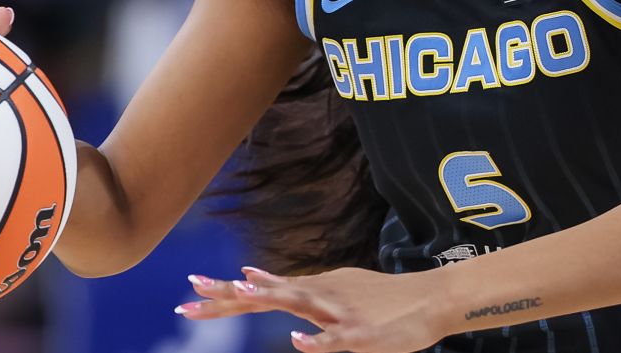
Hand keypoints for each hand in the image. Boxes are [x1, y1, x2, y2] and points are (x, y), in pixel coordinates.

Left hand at [177, 266, 445, 352]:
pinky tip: (297, 343)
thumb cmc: (380, 300)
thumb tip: (252, 277)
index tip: (190, 289)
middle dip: (228, 295)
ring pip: (298, 303)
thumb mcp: (333, 289)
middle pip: (266, 293)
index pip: (259, 291)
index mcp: (310, 290)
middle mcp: (318, 295)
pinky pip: (334, 340)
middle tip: (191, 290)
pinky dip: (316, 342)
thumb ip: (294, 287)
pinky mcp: (359, 333)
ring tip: (239, 292)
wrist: (430, 300)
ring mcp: (338, 313)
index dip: (224, 293)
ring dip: (269, 296)